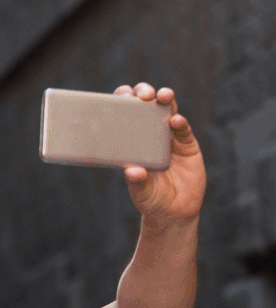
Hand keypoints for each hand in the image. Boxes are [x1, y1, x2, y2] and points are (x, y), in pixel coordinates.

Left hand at [112, 84, 204, 224]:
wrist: (176, 212)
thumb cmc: (152, 201)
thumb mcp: (142, 193)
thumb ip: (138, 182)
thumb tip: (131, 172)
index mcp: (133, 144)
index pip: (126, 117)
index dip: (123, 103)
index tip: (121, 97)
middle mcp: (150, 137)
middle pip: (147, 107)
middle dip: (145, 95)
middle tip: (143, 96)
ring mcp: (170, 138)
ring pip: (167, 111)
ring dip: (165, 100)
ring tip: (162, 97)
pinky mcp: (187, 144)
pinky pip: (183, 129)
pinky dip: (180, 123)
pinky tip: (175, 121)